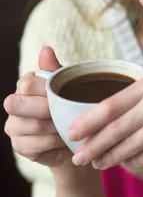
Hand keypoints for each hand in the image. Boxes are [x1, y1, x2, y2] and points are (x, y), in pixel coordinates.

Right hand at [4, 47, 71, 167]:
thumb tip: (46, 50)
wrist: (75, 136)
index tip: (66, 96)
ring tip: (70, 127)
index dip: (47, 91)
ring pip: (32, 126)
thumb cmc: (70, 106)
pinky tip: (64, 140)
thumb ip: (55, 70)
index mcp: (25, 86)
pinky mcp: (19, 146)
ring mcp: (14, 126)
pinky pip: (34, 145)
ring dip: (56, 127)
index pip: (27, 84)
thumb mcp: (68, 86)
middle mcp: (14, 104)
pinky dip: (54, 143)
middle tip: (66, 113)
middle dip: (46, 110)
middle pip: (18, 104)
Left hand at [68, 73, 142, 169]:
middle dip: (92, 145)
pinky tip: (125, 164)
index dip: (87, 121)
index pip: (110, 104)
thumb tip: (111, 116)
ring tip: (97, 164)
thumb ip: (142, 96)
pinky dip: (133, 162)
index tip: (71, 132)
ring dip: (109, 158)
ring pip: (129, 146)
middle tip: (77, 157)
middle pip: (115, 128)